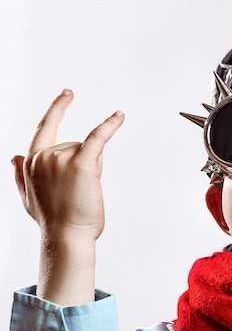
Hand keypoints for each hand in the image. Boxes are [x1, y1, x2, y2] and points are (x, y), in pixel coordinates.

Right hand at [12, 89, 124, 240]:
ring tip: (84, 190)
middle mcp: (43, 156)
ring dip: (93, 166)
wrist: (66, 236)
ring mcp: (61, 158)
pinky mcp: (81, 162)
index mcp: (31, 161)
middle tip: (78, 190)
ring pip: (90, 149)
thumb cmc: (52, 220)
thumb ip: (20, 174)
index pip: (44, 127)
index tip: (67, 94)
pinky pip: (98, 137)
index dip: (57, 109)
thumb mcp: (28, 196)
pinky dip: (109, 125)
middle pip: (76, 144)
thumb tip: (13, 156)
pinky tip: (119, 115)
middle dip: (84, 162)